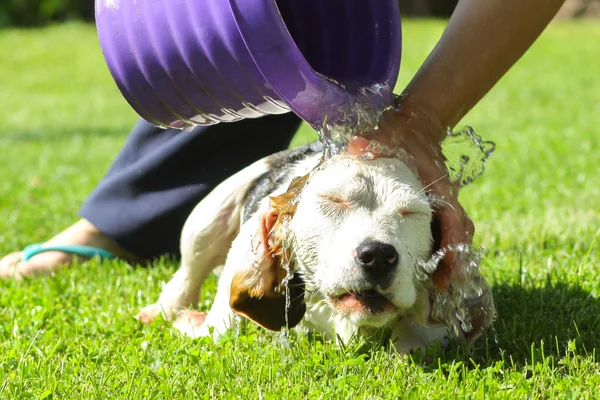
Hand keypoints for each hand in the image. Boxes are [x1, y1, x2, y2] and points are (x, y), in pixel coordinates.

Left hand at [346, 97, 473, 290]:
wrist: (414, 128)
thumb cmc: (398, 137)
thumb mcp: (384, 137)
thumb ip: (371, 142)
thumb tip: (358, 144)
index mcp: (437, 185)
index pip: (452, 213)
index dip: (453, 236)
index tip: (450, 256)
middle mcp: (445, 197)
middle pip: (459, 231)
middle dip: (455, 257)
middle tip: (444, 282)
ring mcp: (442, 204)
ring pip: (456, 236)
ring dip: (451, 259)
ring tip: (440, 284)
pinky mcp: (436, 210)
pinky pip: (445, 235)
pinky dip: (444, 253)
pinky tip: (434, 273)